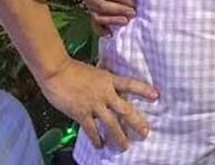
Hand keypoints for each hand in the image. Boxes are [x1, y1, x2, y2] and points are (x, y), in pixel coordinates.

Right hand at [40, 58, 158, 150]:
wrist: (57, 72)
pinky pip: (92, 130)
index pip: (130, 84)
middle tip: (146, 132)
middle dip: (137, 122)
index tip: (156, 95)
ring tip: (126, 146)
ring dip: (120, 136)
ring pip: (112, 124)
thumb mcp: (94, 71)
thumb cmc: (73, 69)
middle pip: (125, 110)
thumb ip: (102, 79)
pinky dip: (97, 139)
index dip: (144, 90)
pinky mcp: (82, 114)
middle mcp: (105, 93)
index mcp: (109, 79)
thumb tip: (107, 81)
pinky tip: (100, 146)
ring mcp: (94, 104)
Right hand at [84, 0, 134, 35]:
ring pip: (99, 17)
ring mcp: (90, 7)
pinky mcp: (92, 15)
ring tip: (126, 21)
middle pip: (103, 7)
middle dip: (119, 10)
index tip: (134, 1)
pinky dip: (102, 31)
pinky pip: (95, 26)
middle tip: (133, 12)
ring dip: (113, 20)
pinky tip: (110, 35)